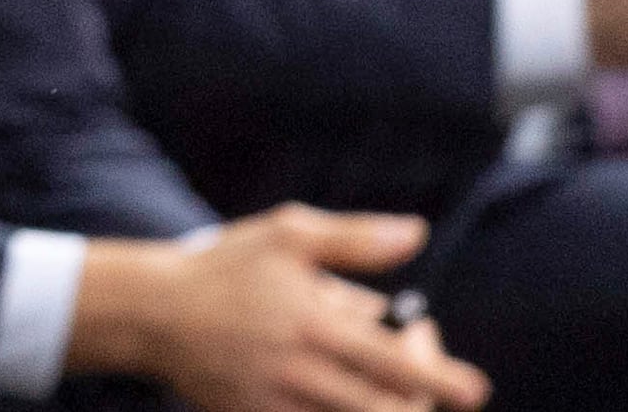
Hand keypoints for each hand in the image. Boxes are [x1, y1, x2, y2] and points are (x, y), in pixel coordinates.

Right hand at [76, 206, 485, 411]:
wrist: (154, 314)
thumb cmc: (228, 268)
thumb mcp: (286, 235)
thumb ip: (354, 238)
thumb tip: (416, 233)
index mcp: (313, 324)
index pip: (395, 364)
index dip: (442, 380)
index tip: (473, 390)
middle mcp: (300, 372)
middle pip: (384, 410)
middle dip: (420, 405)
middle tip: (426, 385)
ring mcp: (278, 405)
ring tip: (391, 391)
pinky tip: (347, 393)